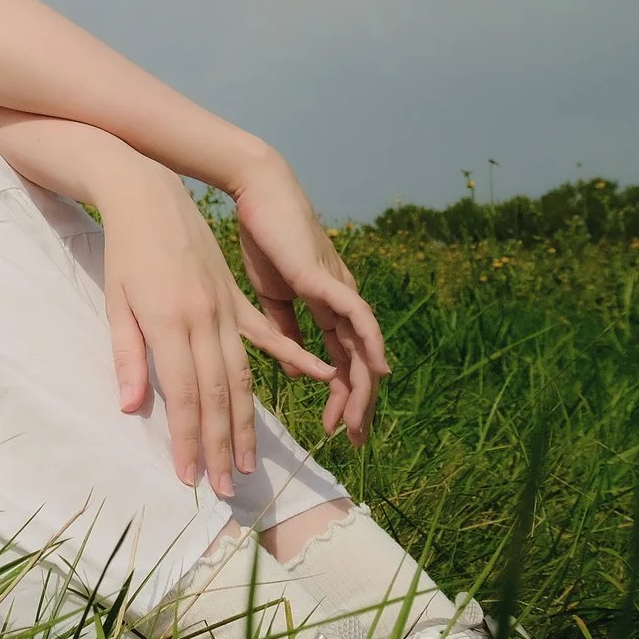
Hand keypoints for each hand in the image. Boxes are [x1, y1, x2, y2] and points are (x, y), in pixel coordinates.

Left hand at [95, 162, 334, 497]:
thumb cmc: (125, 253)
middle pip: (218, 395)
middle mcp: (205, 320)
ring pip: (242, 375)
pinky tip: (321, 377)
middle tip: (228, 488)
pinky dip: (293, 360)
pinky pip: (268, 335)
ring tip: (249, 460)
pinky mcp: (237, 297)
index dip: (188, 440)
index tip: (191, 477)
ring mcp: (226, 308)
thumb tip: (129, 409)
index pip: (182, 396)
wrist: (149, 197)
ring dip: (245, 422)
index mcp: (171, 324)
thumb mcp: (115, 304)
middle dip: (221, 445)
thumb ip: (126, 356)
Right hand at [231, 152, 390, 444]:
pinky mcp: (330, 279)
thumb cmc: (264, 240)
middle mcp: (341, 303)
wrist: (259, 196)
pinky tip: (378, 372)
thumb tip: (297, 369)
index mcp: (325, 309)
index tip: (332, 430)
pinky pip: (360, 317)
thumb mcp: (271, 298)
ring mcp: (339, 290)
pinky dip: (372, 345)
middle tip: (352, 442)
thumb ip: (284, 332)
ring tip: (358, 423)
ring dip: (364, 390)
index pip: (340, 363)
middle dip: (357, 407)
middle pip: (358, 365)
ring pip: (363, 350)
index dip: (338, 398)